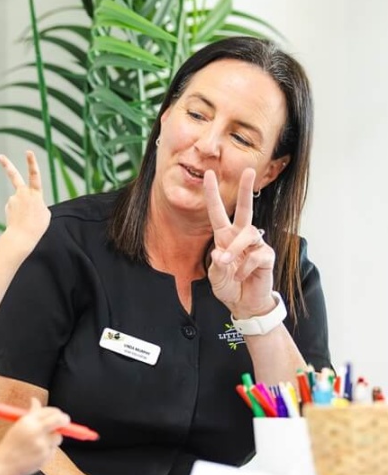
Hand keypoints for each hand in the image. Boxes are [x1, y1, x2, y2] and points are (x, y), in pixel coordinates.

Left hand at [0, 150, 50, 248]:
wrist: (22, 236)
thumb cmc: (36, 226)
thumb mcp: (45, 213)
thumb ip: (38, 203)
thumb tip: (29, 202)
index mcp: (35, 194)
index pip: (34, 175)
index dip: (32, 162)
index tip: (28, 152)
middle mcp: (22, 193)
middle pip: (14, 176)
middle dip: (7, 165)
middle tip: (0, 156)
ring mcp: (13, 199)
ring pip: (19, 200)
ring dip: (22, 209)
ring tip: (27, 220)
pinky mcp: (7, 206)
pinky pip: (14, 208)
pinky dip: (18, 214)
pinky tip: (20, 221)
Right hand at [0, 397, 69, 474]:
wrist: (3, 465)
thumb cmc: (11, 443)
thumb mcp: (19, 424)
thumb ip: (32, 413)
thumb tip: (35, 400)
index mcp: (28, 421)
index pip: (49, 411)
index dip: (56, 412)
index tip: (58, 413)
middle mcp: (36, 431)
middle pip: (59, 421)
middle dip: (64, 419)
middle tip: (65, 420)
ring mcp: (42, 445)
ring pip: (58, 437)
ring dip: (54, 436)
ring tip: (41, 441)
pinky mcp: (45, 457)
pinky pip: (54, 449)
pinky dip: (49, 449)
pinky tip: (37, 452)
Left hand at [203, 168, 276, 318]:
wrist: (244, 304)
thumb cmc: (229, 287)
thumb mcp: (216, 278)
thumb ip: (217, 266)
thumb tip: (220, 253)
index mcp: (224, 237)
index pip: (218, 213)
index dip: (212, 194)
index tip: (208, 174)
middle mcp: (241, 237)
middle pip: (245, 209)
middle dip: (246, 190)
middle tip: (248, 170)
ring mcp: (256, 245)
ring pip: (248, 234)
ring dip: (236, 249)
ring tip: (230, 265)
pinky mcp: (267, 256)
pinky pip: (256, 255)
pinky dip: (245, 268)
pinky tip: (243, 276)